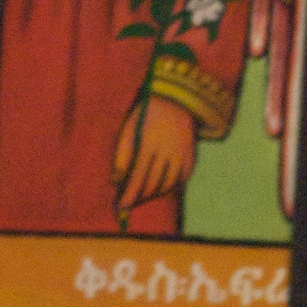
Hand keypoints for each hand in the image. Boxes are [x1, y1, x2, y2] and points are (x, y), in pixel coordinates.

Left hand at [113, 93, 196, 217]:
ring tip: (145, 195)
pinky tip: (163, 188)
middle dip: (140, 196)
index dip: (129, 195)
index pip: (137, 177)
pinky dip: (172, 186)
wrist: (175, 100)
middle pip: (152, 183)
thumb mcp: (128, 129)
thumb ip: (122, 155)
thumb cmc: (146, 114)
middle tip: (131, 202)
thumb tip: (116, 180)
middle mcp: (166, 151)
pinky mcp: (191, 155)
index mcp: (148, 144)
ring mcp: (181, 154)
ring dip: (155, 193)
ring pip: (168, 183)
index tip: (122, 207)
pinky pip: (182, 178)